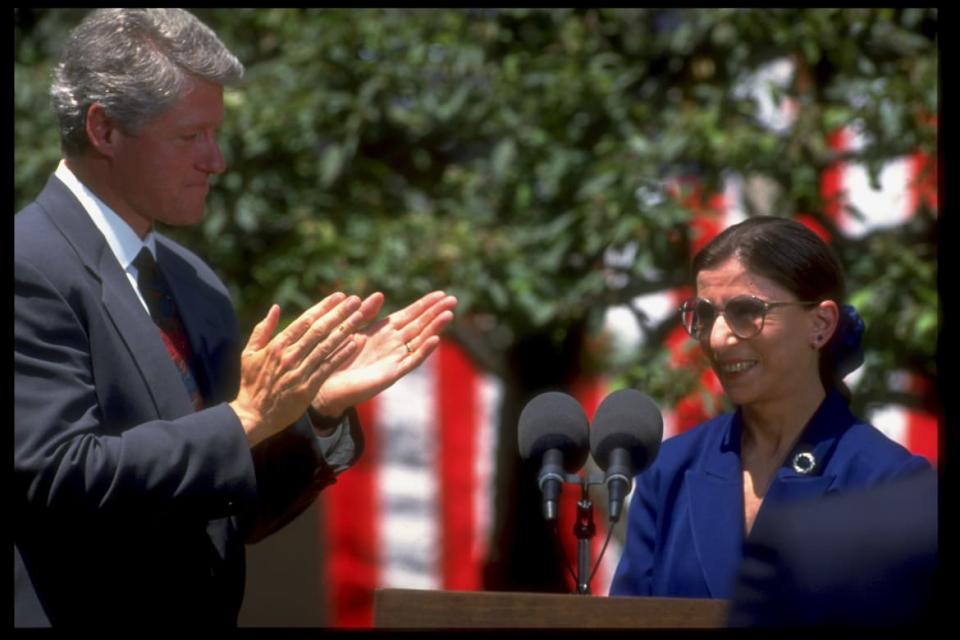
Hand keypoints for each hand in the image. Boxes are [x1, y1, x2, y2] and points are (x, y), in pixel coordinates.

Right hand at [229, 292, 367, 445]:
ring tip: (360, 316)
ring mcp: (300, 371)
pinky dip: (341, 354)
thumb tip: (275, 308)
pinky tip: (355, 343)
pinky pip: (328, 367)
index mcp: (277, 346)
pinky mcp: (308, 387)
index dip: (323, 307)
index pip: (305, 321)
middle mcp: (290, 356)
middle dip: (339, 313)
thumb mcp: (249, 353)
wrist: (252, 416)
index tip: (339, 296)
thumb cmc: (251, 384)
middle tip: (356, 300)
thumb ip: (263, 330)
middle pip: (319, 329)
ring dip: (345, 329)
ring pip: (326, 345)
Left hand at [310, 290, 457, 417]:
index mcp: (384, 332)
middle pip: (420, 325)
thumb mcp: (352, 330)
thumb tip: (380, 294)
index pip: (410, 315)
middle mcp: (393, 344)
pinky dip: (423, 350)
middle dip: (435, 312)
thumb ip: (366, 313)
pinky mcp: (392, 374)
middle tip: (453, 299)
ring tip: (448, 314)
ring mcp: (394, 359)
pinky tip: (435, 339)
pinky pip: (411, 360)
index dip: (425, 304)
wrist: (326, 386)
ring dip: (434, 328)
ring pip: (420, 340)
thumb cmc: (336, 358)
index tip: (441, 293)